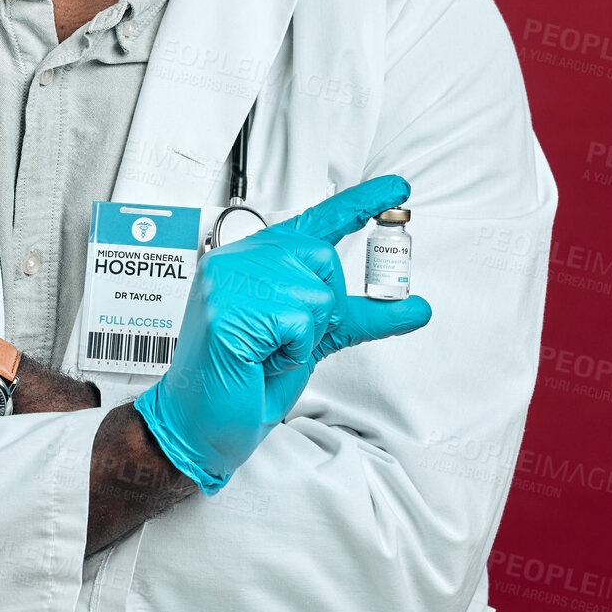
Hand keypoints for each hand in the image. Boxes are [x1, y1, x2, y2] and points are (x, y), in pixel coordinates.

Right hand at [133, 176, 431, 493]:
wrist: (199, 423)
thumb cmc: (245, 381)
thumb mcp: (308, 340)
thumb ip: (352, 315)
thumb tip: (413, 306)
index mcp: (252, 260)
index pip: (313, 221)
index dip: (360, 203)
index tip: (398, 187)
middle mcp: (237, 260)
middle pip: (323, 257)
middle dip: (323, 306)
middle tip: (285, 340)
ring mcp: (229, 280)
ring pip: (317, 294)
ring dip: (305, 336)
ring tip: (265, 352)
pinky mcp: (231, 307)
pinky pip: (302, 322)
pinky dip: (293, 350)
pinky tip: (260, 358)